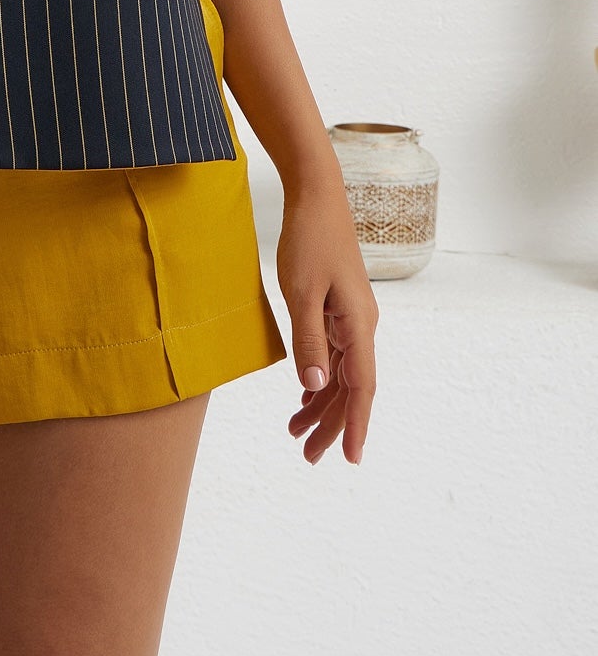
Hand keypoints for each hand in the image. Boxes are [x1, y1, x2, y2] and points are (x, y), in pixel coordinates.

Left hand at [276, 180, 378, 465]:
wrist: (316, 197)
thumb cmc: (309, 239)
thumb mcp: (300, 291)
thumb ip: (308, 340)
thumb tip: (316, 388)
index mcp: (358, 325)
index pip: (361, 388)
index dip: (356, 426)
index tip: (350, 459)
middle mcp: (361, 326)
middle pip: (351, 388)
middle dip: (331, 424)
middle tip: (306, 456)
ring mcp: (351, 318)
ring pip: (341, 374)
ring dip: (321, 404)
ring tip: (294, 431)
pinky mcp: (338, 308)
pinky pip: (334, 355)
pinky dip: (319, 378)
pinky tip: (304, 394)